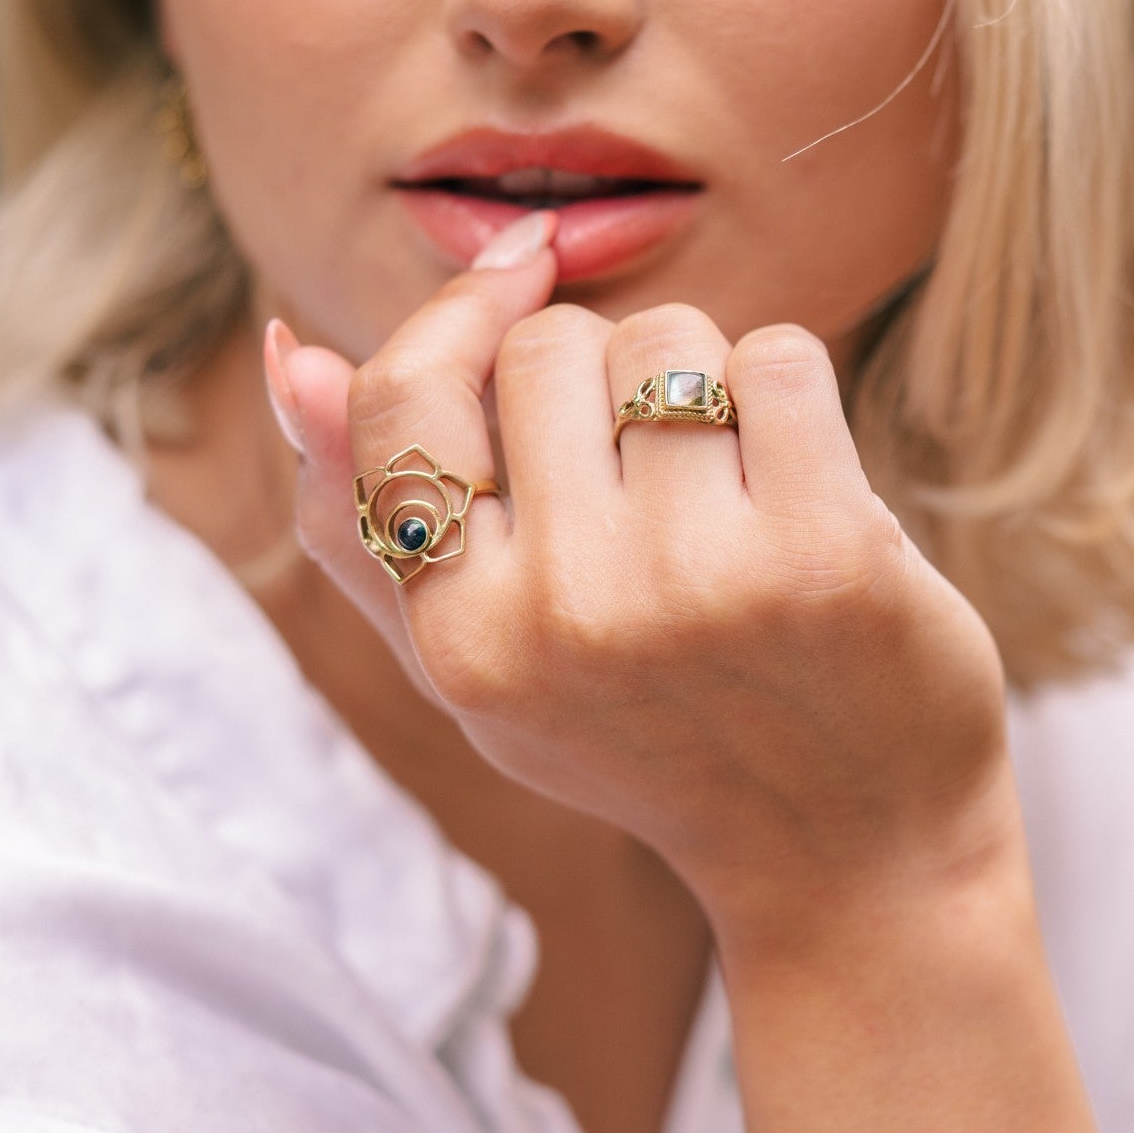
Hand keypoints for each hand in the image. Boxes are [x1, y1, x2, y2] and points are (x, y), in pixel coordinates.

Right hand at [273, 217, 1123, 1132]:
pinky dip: (794, 401)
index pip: (399, 403)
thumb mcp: (490, 673)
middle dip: (603, 377)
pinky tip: (805, 493)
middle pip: (545, 346)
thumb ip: (376, 533)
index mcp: (464, 641)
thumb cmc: (656, 745)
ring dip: (702, 386)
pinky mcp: (825, 551)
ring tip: (730, 498)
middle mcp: (566, 611)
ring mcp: (696, 580)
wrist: (846, 855)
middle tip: (655, 479)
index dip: (455, 317)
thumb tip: (287, 353)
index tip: (518, 277)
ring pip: (665, 339)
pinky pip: (781, 358)